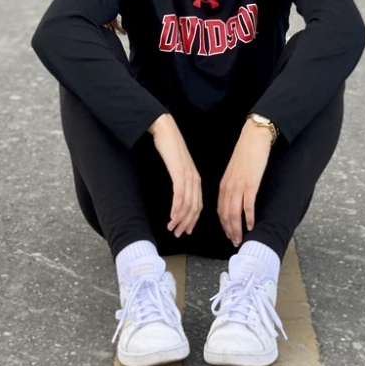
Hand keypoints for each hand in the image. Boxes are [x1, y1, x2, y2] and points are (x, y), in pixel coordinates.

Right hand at [148, 114, 202, 236]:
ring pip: (187, 203)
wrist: (166, 131)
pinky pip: (180, 194)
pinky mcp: (179, 172)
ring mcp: (187, 175)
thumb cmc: (170, 148)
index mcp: (196, 178)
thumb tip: (178, 194)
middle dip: (187, 223)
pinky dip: (177, 207)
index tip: (186, 230)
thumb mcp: (178, 167)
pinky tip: (172, 216)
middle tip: (178, 234)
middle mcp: (195, 179)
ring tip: (172, 228)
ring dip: (180, 219)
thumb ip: (180, 180)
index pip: (198, 204)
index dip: (193, 220)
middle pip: (195, 207)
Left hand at [217, 120, 271, 246]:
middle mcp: (228, 187)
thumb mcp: (235, 171)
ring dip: (237, 228)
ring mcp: (239, 186)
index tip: (228, 234)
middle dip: (229, 230)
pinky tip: (251, 225)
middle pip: (225, 214)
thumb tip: (236, 198)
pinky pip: (247, 205)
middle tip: (234, 242)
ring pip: (234, 213)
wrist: (253, 138)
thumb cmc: (246, 153)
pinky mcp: (251, 184)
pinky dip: (249, 218)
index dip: (223, 224)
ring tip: (240, 239)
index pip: (220, 209)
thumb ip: (233, 185)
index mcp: (223, 184)